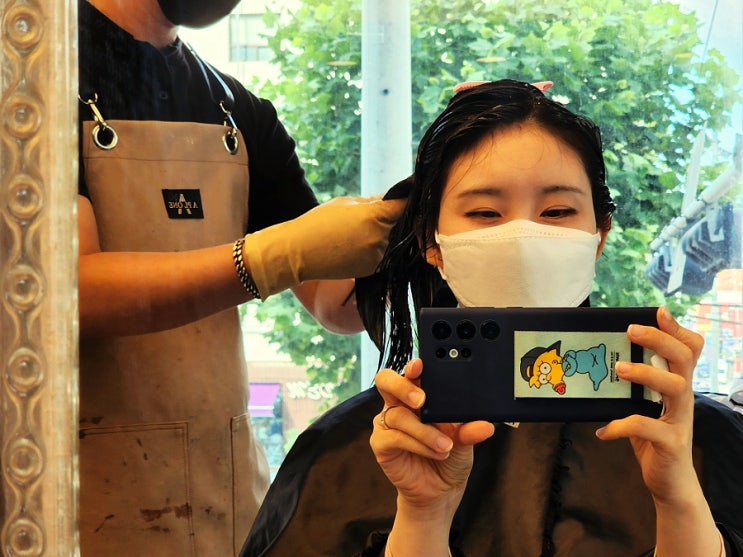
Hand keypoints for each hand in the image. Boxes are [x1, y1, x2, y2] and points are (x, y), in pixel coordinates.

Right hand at [243, 196, 404, 298]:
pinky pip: (384, 255)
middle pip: (402, 224)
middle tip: (386, 213)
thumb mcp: (345, 203)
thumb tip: (391, 199)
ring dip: (388, 235)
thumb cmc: (318, 223)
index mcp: (375, 216)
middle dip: (397, 218)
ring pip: (394, 241)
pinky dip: (378, 249)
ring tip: (365, 231)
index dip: (408, 200)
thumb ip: (372, 202)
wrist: (298, 253)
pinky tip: (360, 244)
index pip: (404, 205)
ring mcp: (378, 256)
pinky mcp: (373, 269)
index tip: (411, 196)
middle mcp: (380, 237)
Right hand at [370, 359, 494, 512]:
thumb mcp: (465, 440)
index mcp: (417, 394)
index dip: (412, 366)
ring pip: (398, 415)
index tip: (420, 365)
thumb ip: (470, 429)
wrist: (440, 491)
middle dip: (402, 386)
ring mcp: (388, 423)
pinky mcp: (381, 443)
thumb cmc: (450, 456)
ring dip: (424, 431)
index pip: (410, 373)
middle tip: (421, 400)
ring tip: (446, 445)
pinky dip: (417, 444)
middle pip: (386, 381)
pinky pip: (394, 437)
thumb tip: (485, 425)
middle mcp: (399, 404)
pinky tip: (434, 451)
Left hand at [596, 306, 703, 504]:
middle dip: (659, 340)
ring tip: (619, 369)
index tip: (659, 311)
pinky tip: (604, 430)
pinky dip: (622, 425)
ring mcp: (680, 421)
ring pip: (677, 388)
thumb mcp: (642, 408)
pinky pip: (648, 428)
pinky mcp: (671, 444)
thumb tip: (598, 363)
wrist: (669, 484)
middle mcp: (684, 399)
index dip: (677, 329)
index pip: (689, 350)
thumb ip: (630, 388)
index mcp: (676, 386)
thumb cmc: (652, 440)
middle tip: (631, 330)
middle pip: (684, 360)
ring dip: (647, 374)